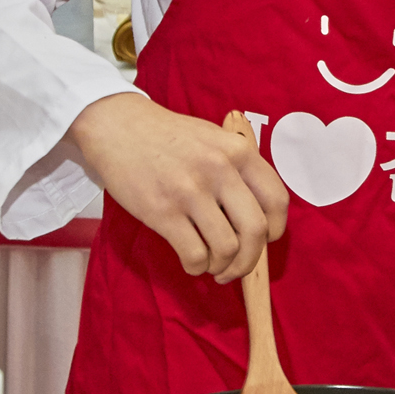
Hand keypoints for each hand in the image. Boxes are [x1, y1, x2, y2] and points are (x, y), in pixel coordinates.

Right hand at [67, 93, 287, 280]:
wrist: (118, 126)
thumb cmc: (168, 137)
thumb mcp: (213, 139)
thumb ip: (238, 170)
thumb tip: (257, 219)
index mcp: (238, 152)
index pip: (276, 200)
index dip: (276, 229)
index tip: (265, 241)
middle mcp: (219, 170)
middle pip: (256, 231)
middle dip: (250, 259)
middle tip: (236, 267)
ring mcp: (190, 191)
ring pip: (226, 248)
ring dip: (222, 267)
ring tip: (211, 265)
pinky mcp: (163, 211)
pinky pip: (194, 254)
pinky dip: (197, 266)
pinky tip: (191, 261)